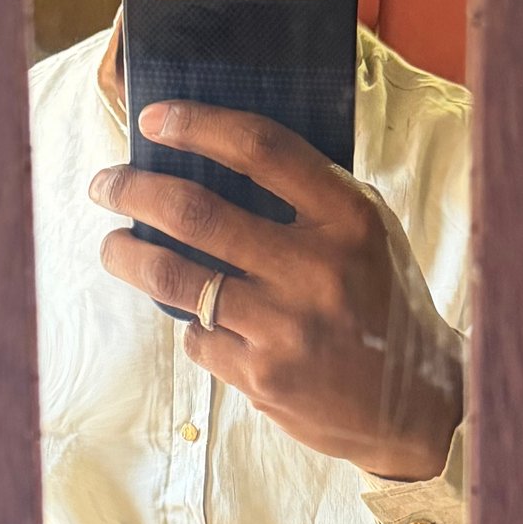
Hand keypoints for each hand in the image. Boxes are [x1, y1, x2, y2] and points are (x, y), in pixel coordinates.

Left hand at [88, 101, 462, 481]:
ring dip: (126, 253)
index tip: (154, 120)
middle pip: (194, 210)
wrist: (416, 403)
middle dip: (132, 190)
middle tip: (106, 185)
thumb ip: (306, 196)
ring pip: (172, 274)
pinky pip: (197, 335)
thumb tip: (209, 156)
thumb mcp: (366, 232)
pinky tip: (198, 316)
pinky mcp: (261, 376)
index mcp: (348, 217)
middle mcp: (315, 267)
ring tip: (114, 244)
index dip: (198, 126)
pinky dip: (190, 321)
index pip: (260, 150)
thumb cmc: (382, 300)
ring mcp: (284, 326)